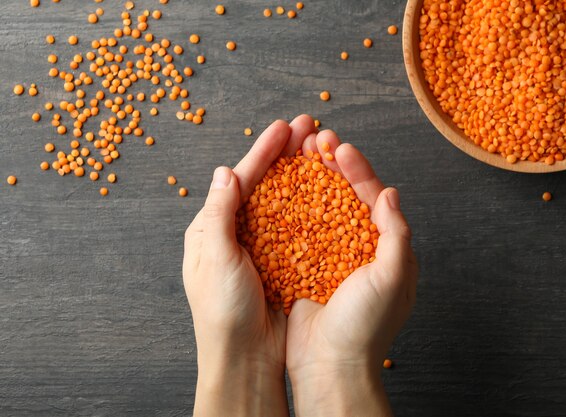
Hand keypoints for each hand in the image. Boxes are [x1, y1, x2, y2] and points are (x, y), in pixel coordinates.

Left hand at [183, 116, 319, 415]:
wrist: (244, 357)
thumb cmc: (221, 311)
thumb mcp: (215, 258)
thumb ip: (219, 214)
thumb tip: (224, 172)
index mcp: (211, 229)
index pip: (240, 181)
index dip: (263, 153)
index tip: (282, 128)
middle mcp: (236, 233)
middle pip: (264, 185)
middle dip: (285, 155)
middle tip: (307, 128)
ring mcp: (260, 248)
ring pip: (283, 202)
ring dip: (301, 176)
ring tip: (320, 151)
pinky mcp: (281, 263)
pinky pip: (296, 228)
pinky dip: (310, 208)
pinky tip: (327, 193)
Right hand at [285, 125, 418, 415]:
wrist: (331, 364)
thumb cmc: (366, 326)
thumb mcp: (392, 277)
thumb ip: (395, 233)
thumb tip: (391, 192)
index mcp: (385, 247)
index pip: (371, 196)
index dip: (356, 169)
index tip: (338, 147)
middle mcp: (359, 247)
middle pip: (344, 195)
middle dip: (331, 166)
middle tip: (315, 139)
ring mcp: (330, 254)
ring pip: (320, 207)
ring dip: (309, 180)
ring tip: (296, 154)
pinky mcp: (306, 265)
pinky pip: (298, 229)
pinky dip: (290, 207)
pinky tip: (279, 189)